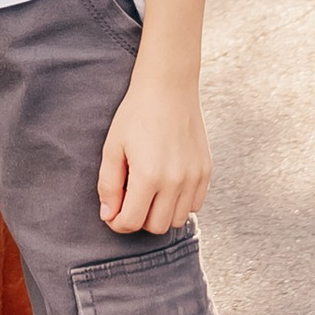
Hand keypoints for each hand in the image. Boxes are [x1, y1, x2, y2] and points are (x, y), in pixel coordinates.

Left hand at [99, 61, 211, 234]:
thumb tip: (108, 216)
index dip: (117, 222)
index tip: (112, 212)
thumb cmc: (136, 114)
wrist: (169, 87)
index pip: (131, 222)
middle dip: (138, 219)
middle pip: (156, 227)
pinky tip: (167, 185)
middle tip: (129, 199)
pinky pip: (195, 205)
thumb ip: (108, 185)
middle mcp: (175, 181)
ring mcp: (194, 177)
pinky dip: (179, 203)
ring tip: (148, 192)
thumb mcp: (112, 147)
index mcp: (148, 176)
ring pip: (177, 220)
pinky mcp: (206, 171)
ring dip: (160, 213)